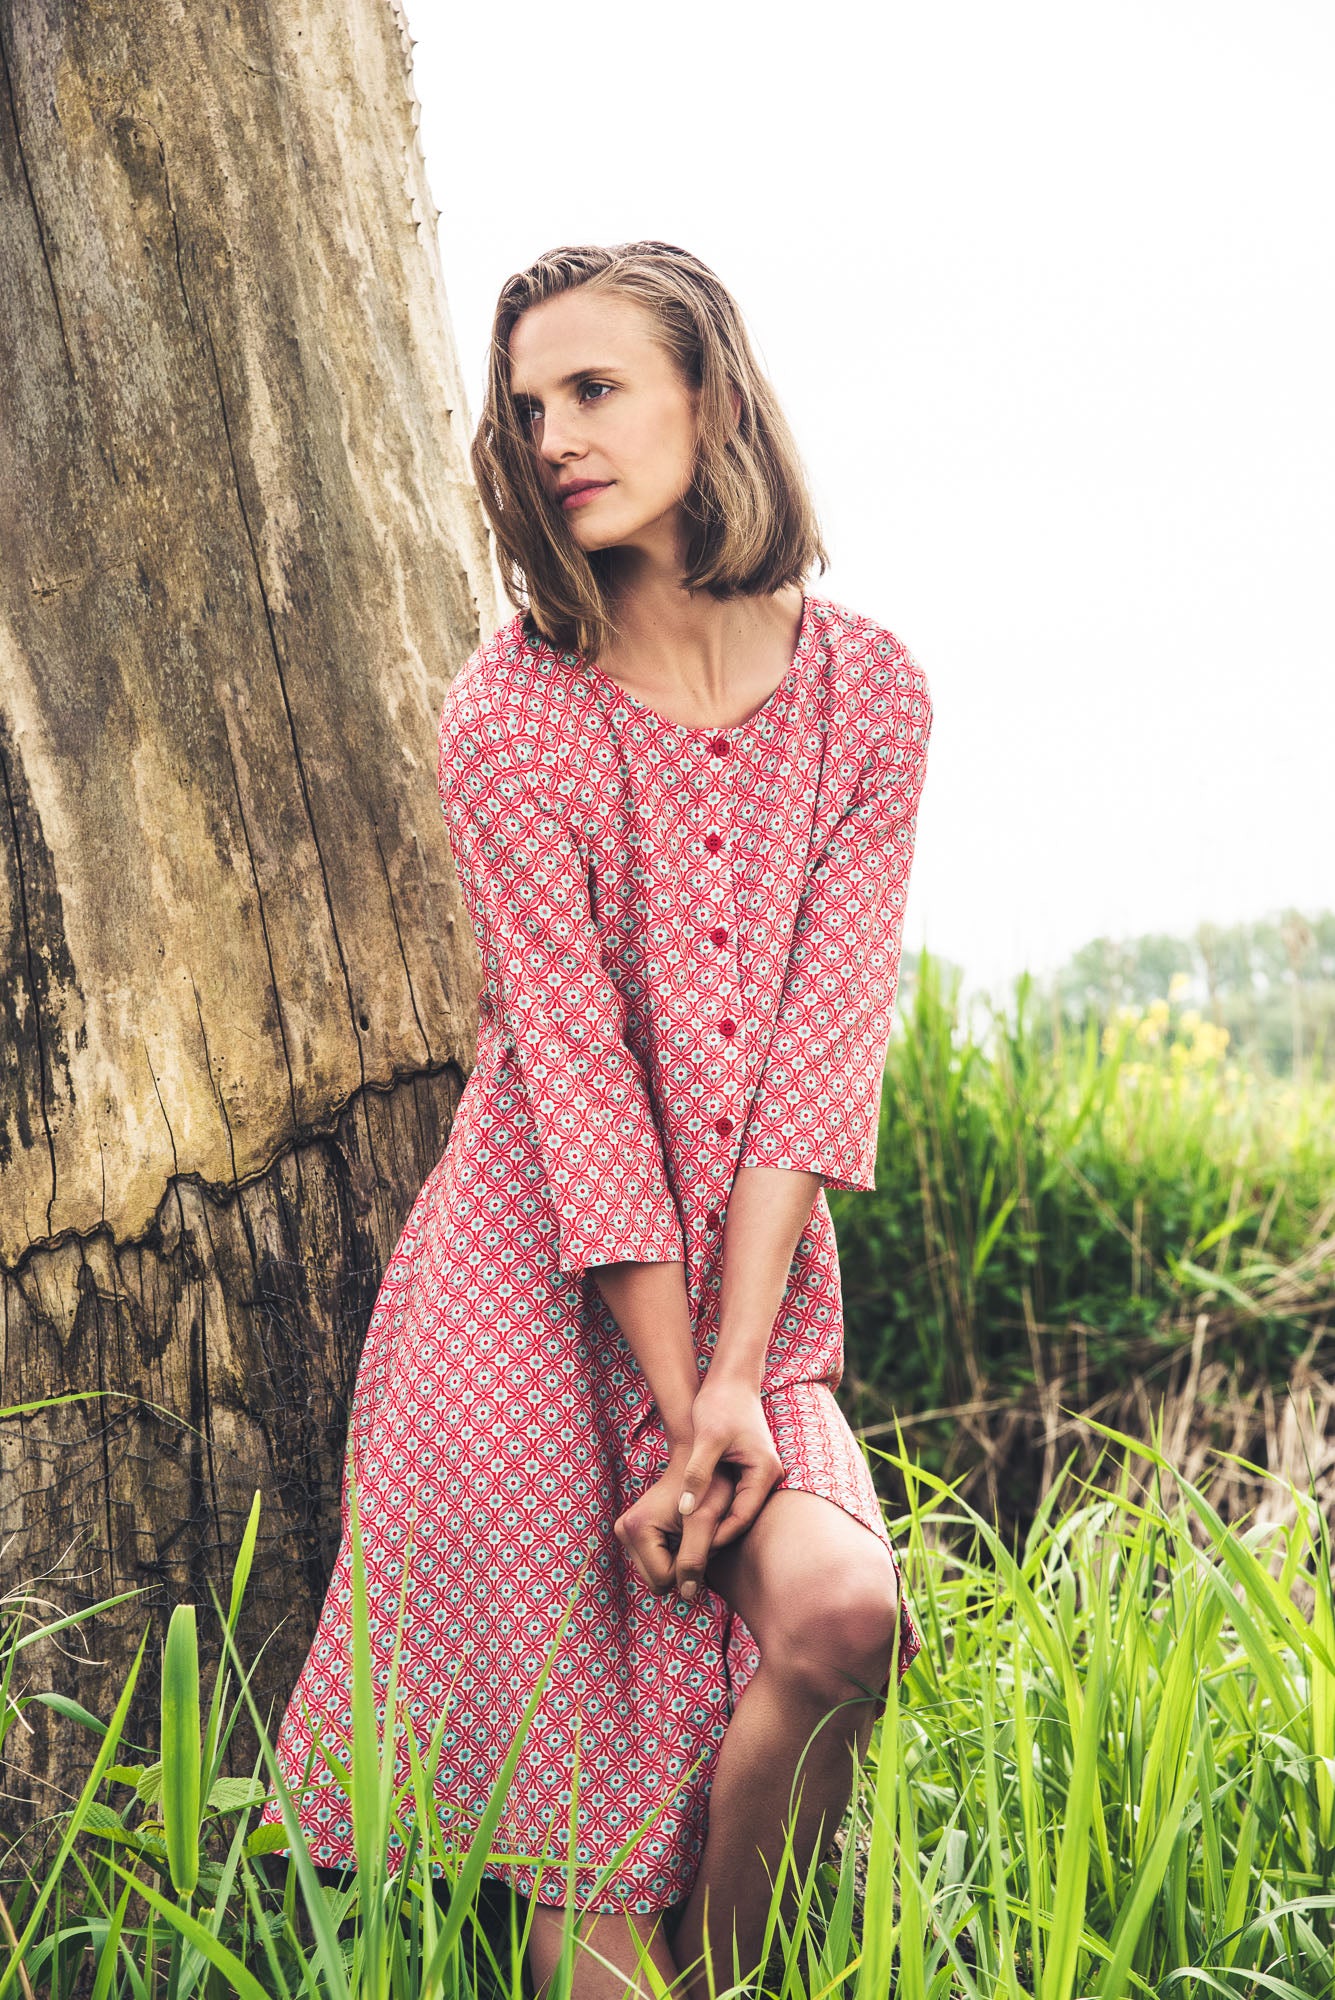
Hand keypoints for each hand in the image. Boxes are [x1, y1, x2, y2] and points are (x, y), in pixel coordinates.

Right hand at [614, 1448, 737, 1599]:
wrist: (701, 1459)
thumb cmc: (708, 1485)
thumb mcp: (705, 1521)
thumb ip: (695, 1558)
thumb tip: (686, 1594)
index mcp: (635, 1528)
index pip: (664, 1578)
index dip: (690, 1566)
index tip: (704, 1539)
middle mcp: (623, 1530)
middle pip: (657, 1580)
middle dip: (684, 1565)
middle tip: (701, 1537)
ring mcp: (627, 1531)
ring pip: (658, 1574)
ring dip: (682, 1560)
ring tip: (695, 1533)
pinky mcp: (635, 1532)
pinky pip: (657, 1562)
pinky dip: (677, 1554)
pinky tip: (687, 1532)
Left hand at [673, 1377, 783, 1599]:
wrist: (731, 1379)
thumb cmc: (721, 1404)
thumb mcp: (707, 1439)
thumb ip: (697, 1474)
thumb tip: (685, 1511)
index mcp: (764, 1472)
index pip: (742, 1518)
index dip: (717, 1536)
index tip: (692, 1552)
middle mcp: (767, 1477)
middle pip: (742, 1519)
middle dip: (717, 1536)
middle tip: (690, 1556)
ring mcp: (759, 1474)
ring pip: (737, 1510)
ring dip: (716, 1524)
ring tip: (688, 1542)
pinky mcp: (748, 1470)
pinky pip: (734, 1498)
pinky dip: (716, 1509)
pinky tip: (694, 1517)